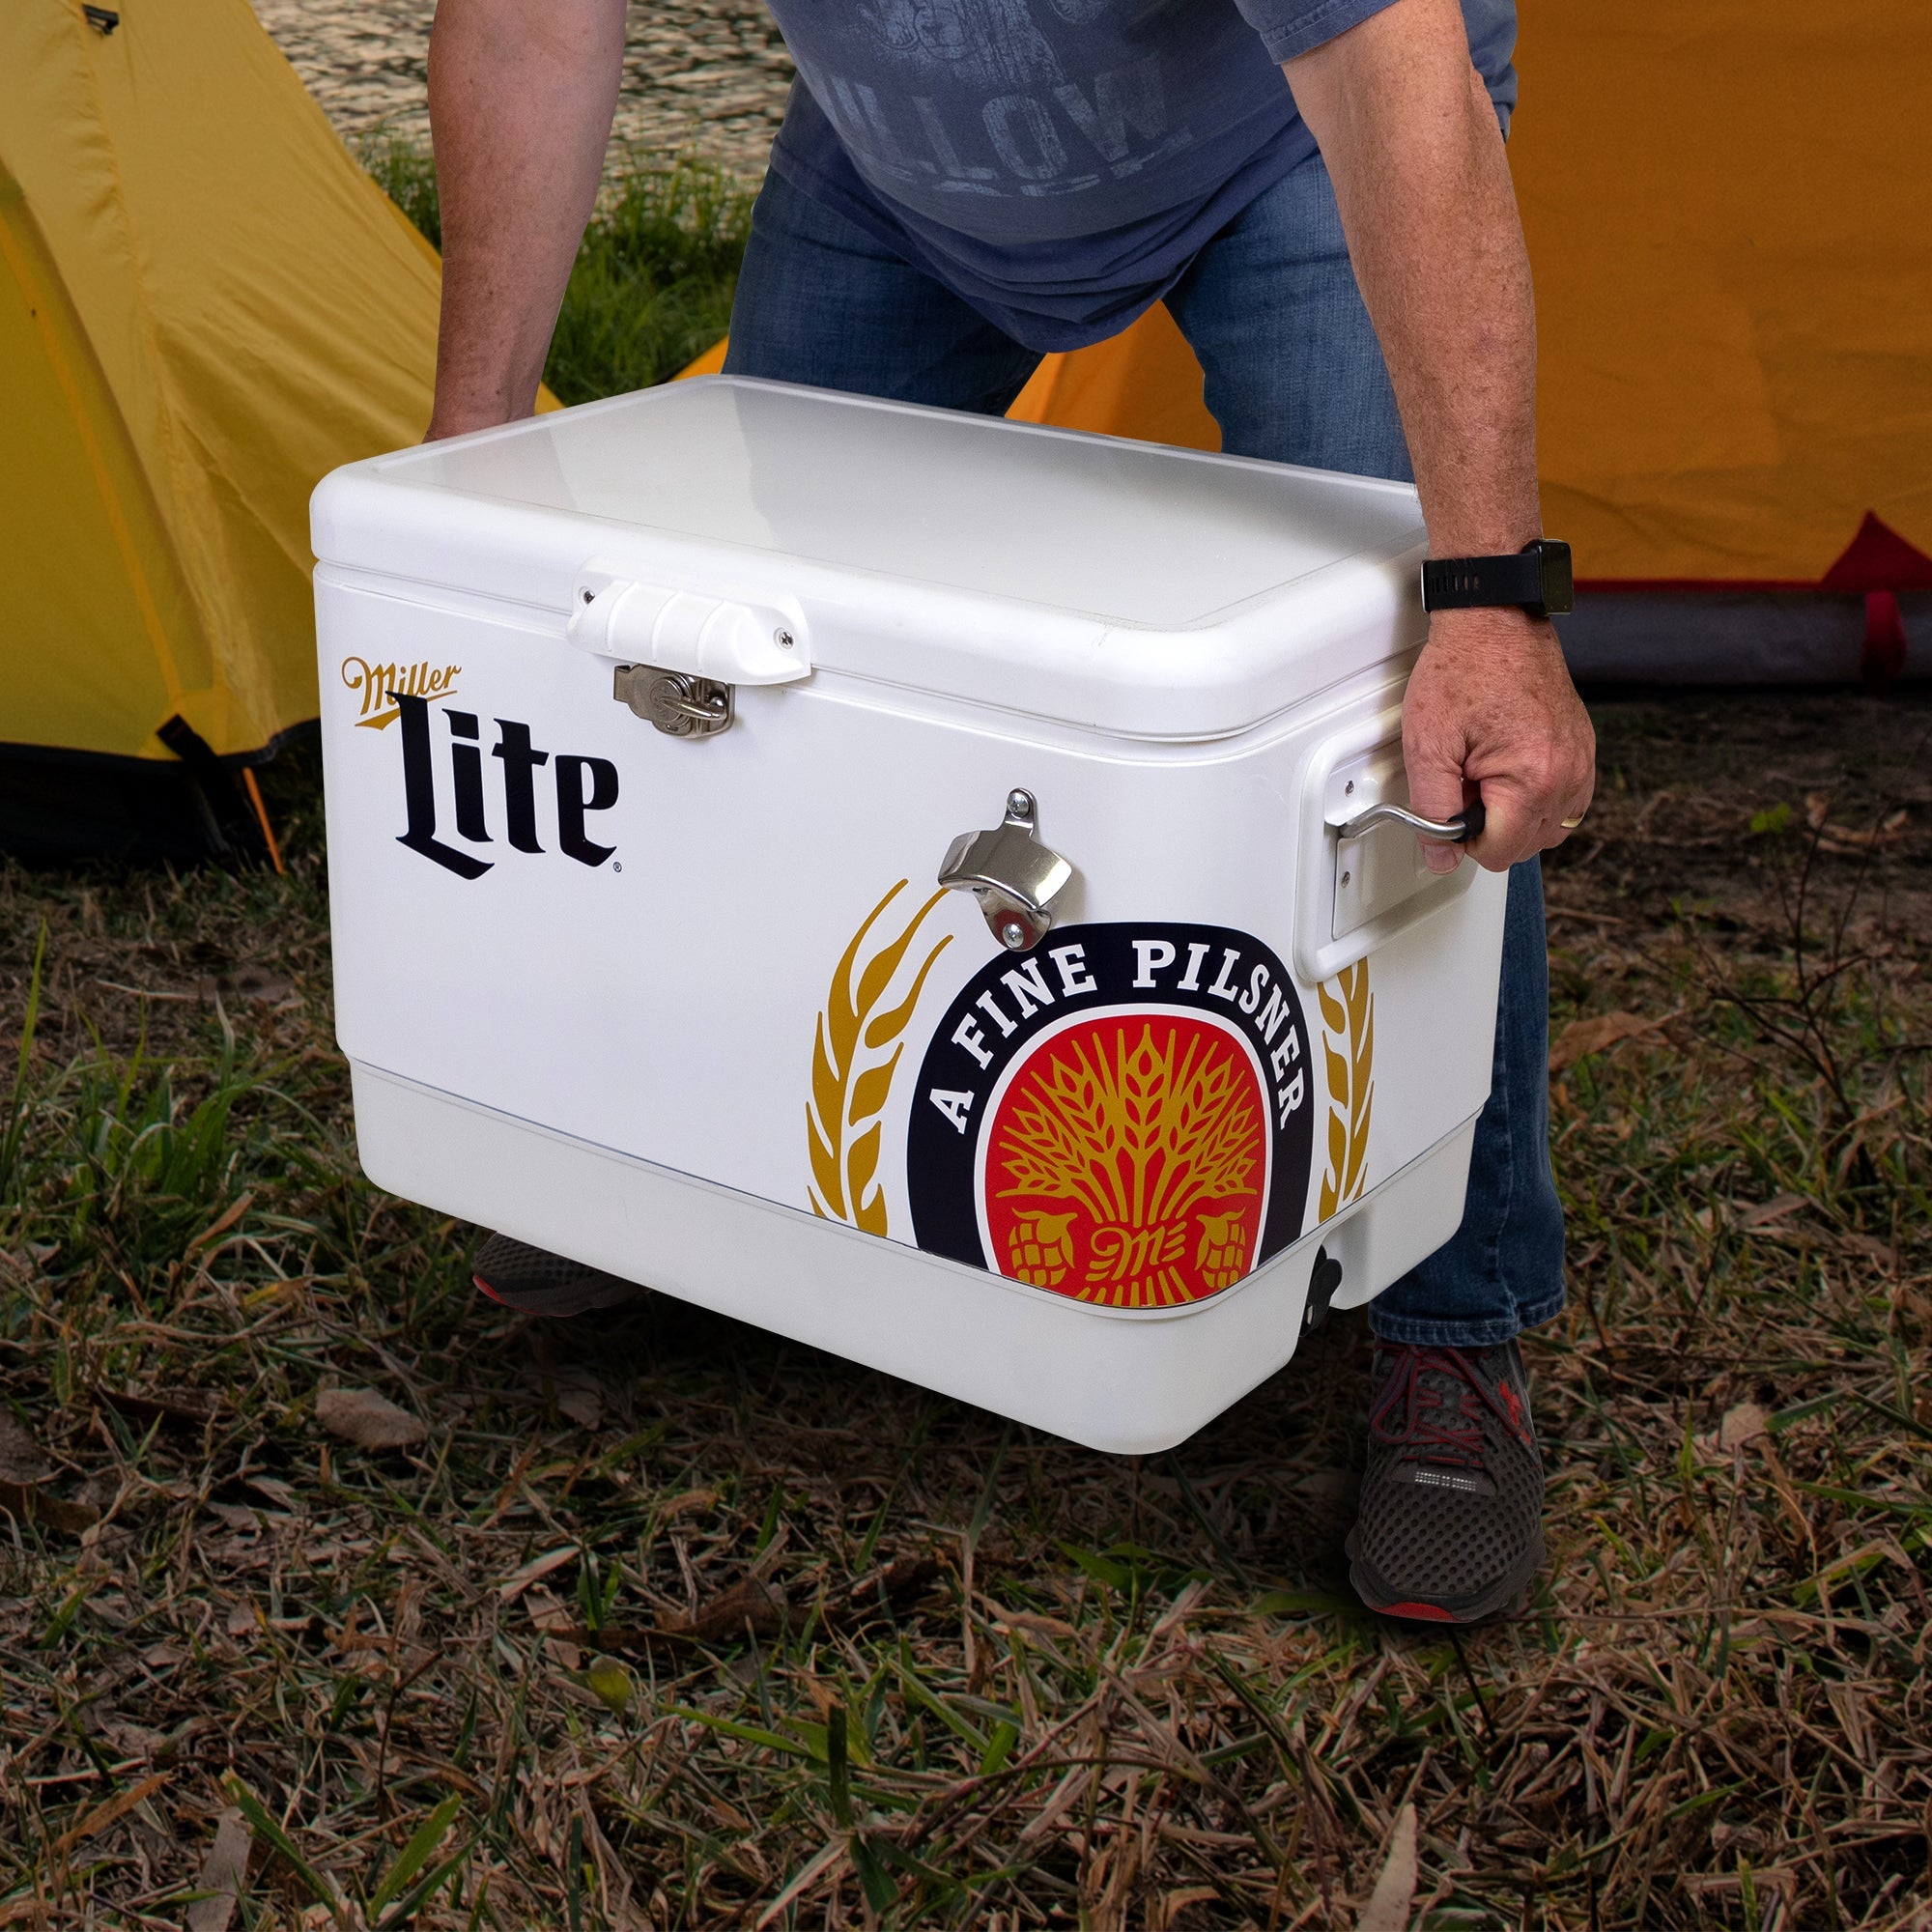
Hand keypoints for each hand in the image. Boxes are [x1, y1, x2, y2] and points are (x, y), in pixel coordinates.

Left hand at [1402, 605, 1595, 874]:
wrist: (1494, 621)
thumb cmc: (1463, 669)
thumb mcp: (1427, 747)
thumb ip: (1432, 810)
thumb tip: (1441, 856)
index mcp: (1533, 779)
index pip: (1500, 852)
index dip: (1464, 839)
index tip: (1450, 808)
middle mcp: (1569, 774)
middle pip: (1527, 846)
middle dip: (1490, 826)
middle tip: (1465, 782)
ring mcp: (1582, 761)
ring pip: (1549, 829)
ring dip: (1514, 817)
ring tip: (1485, 776)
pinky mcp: (1583, 748)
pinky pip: (1567, 802)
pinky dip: (1537, 800)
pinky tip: (1509, 774)